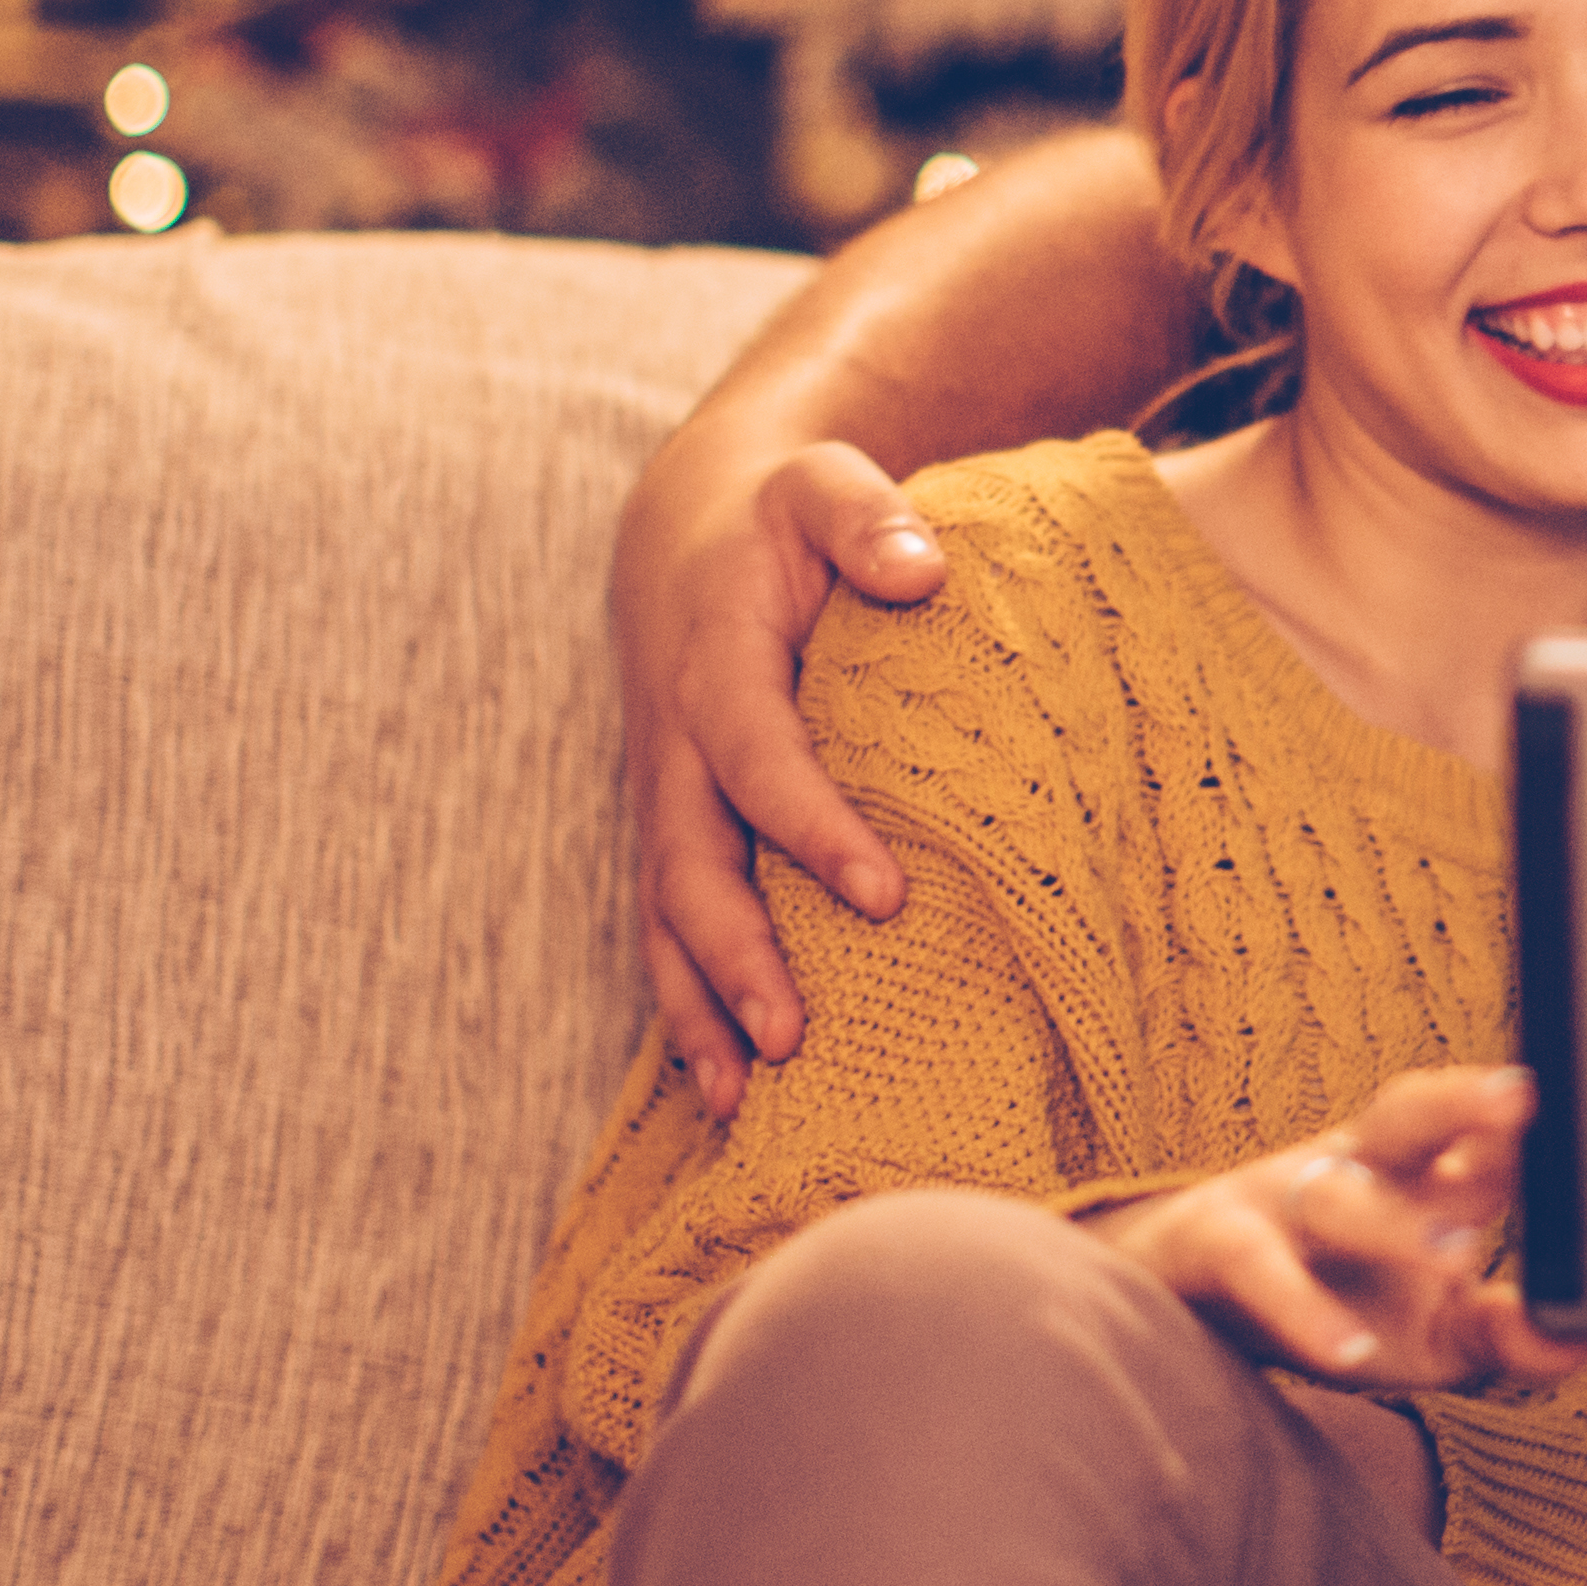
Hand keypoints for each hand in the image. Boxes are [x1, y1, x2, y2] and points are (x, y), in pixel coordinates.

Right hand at [610, 428, 946, 1116]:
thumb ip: (869, 519)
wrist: (688, 533)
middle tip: (789, 1038)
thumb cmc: (780, 516)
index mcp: (714, 666)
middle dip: (733, 956)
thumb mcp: (825, 484)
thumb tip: (923, 569)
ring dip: (695, 1008)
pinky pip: (667, 928)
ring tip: (736, 1101)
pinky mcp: (672, 830)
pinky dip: (687, 1007)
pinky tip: (722, 1091)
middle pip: (688, 865)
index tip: (885, 893)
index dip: (811, 828)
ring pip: (664, 917)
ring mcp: (664, 797)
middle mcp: (675, 746)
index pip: (757, 759)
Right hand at [1085, 1067, 1586, 1393]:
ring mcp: (1278, 1202)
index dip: (1521, 1136)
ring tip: (1456, 1256)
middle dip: (1459, 1103)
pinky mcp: (1215, 1248)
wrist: (1187, 1310)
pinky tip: (1349, 1353)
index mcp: (1414, 1175)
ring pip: (1336, 1197)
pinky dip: (1302, 1310)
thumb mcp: (1431, 1334)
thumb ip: (1505, 1336)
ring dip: (1392, 1223)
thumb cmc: (1334, 1307)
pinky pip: (1259, 1269)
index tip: (1578, 1136)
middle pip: (1406, 1116)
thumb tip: (1581, 1342)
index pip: (1477, 1137)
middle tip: (1518, 1101)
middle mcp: (1352, 1172)